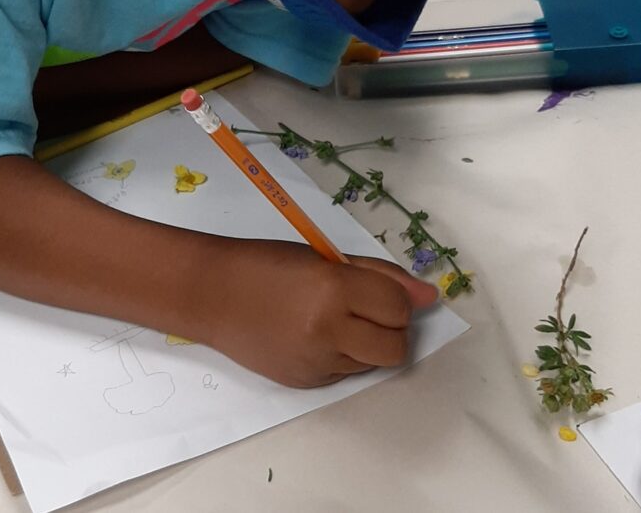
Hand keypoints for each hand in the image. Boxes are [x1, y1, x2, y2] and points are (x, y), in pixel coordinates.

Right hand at [203, 239, 438, 387]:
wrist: (210, 295)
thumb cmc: (266, 265)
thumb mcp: (324, 259)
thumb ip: (380, 277)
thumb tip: (430, 297)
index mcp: (334, 289)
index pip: (398, 307)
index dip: (396, 299)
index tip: (376, 290)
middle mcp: (328, 330)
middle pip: (396, 347)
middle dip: (391, 329)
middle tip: (365, 310)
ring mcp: (316, 362)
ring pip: (374, 363)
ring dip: (367, 343)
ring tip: (335, 321)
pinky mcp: (305, 382)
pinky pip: (345, 374)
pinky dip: (341, 356)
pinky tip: (313, 336)